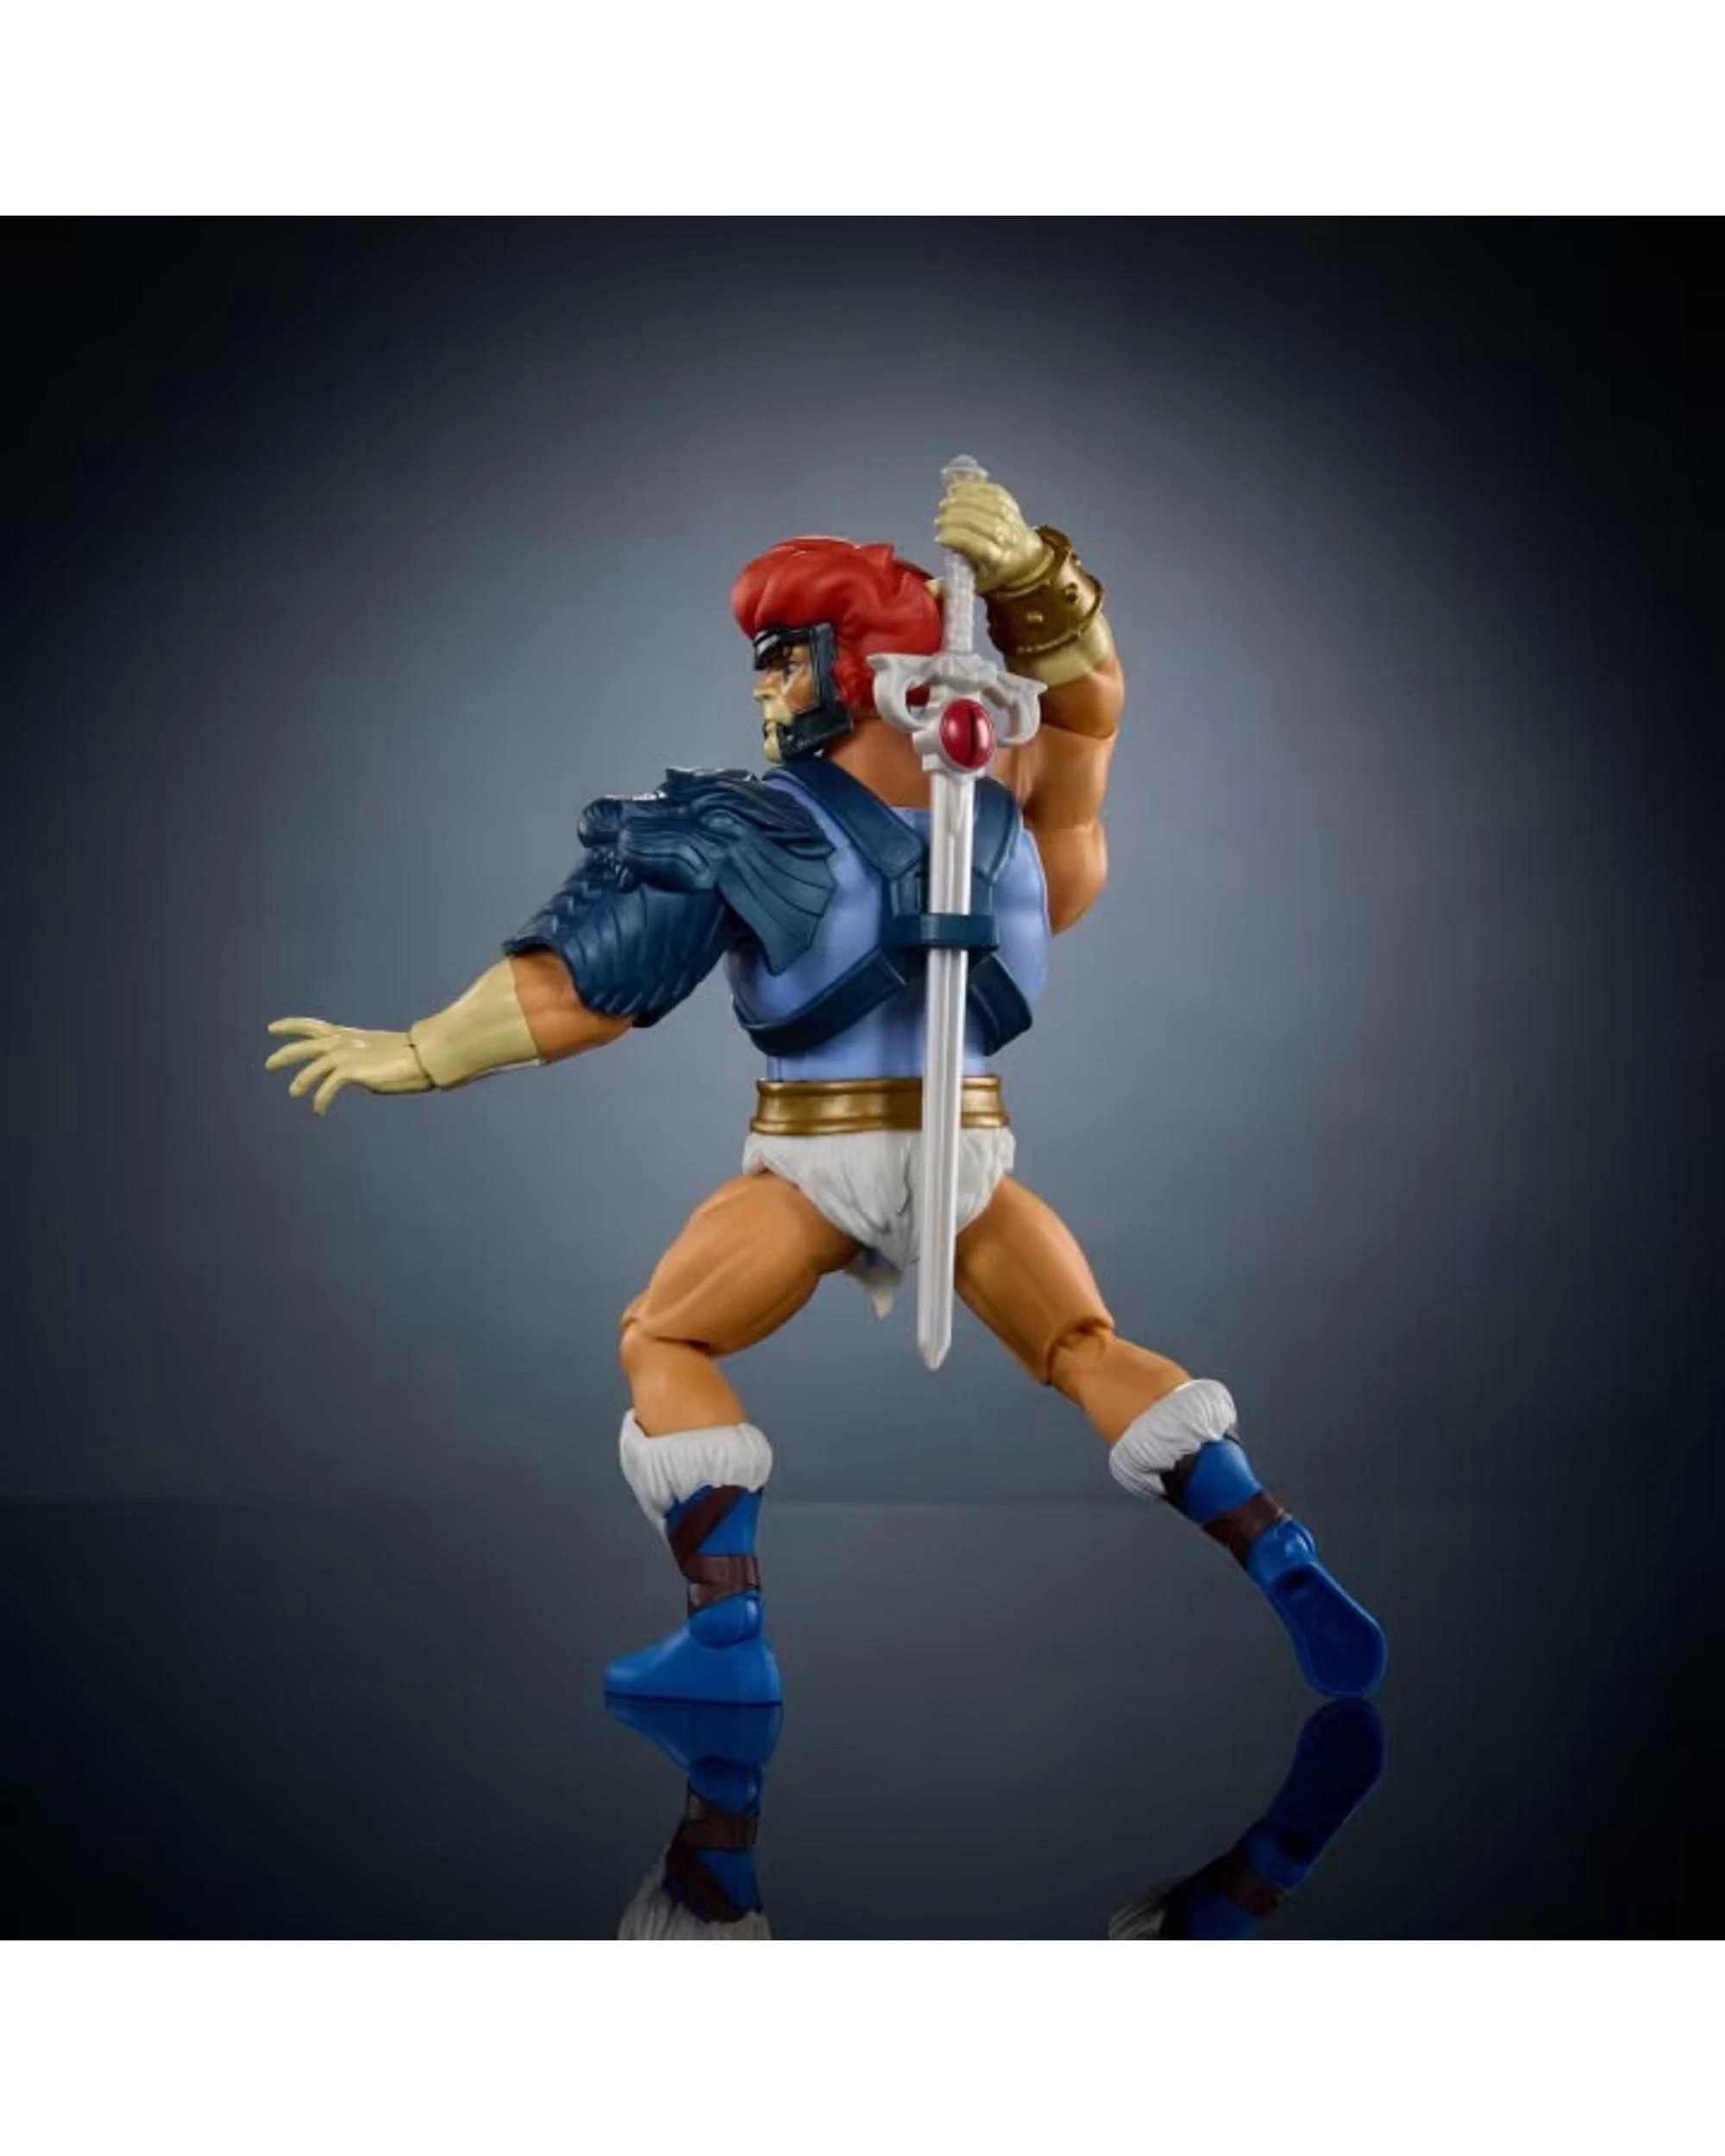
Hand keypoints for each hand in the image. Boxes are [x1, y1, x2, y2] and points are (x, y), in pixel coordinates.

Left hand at [265, 1016, 431, 1116]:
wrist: (423, 1056)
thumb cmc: (410, 1056)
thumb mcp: (378, 1053)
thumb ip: (359, 1059)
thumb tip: (351, 1075)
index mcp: (348, 1034)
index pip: (313, 1026)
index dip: (290, 1025)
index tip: (273, 1028)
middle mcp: (343, 1041)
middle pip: (303, 1046)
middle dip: (284, 1055)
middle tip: (268, 1065)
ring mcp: (345, 1055)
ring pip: (311, 1068)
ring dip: (300, 1082)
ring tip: (293, 1093)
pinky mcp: (350, 1071)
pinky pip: (327, 1089)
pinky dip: (320, 1100)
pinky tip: (319, 1111)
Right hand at [934, 474, 1050, 594]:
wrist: (1027, 559)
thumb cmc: (997, 573)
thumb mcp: (976, 585)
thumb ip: (952, 587)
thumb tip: (929, 587)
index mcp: (999, 560)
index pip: (978, 545)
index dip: (956, 538)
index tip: (939, 538)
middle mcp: (1009, 539)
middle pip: (982, 523)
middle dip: (956, 517)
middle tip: (940, 518)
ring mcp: (1013, 520)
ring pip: (988, 505)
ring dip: (964, 500)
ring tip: (946, 503)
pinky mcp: (1012, 505)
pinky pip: (994, 492)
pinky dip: (975, 488)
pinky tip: (958, 489)